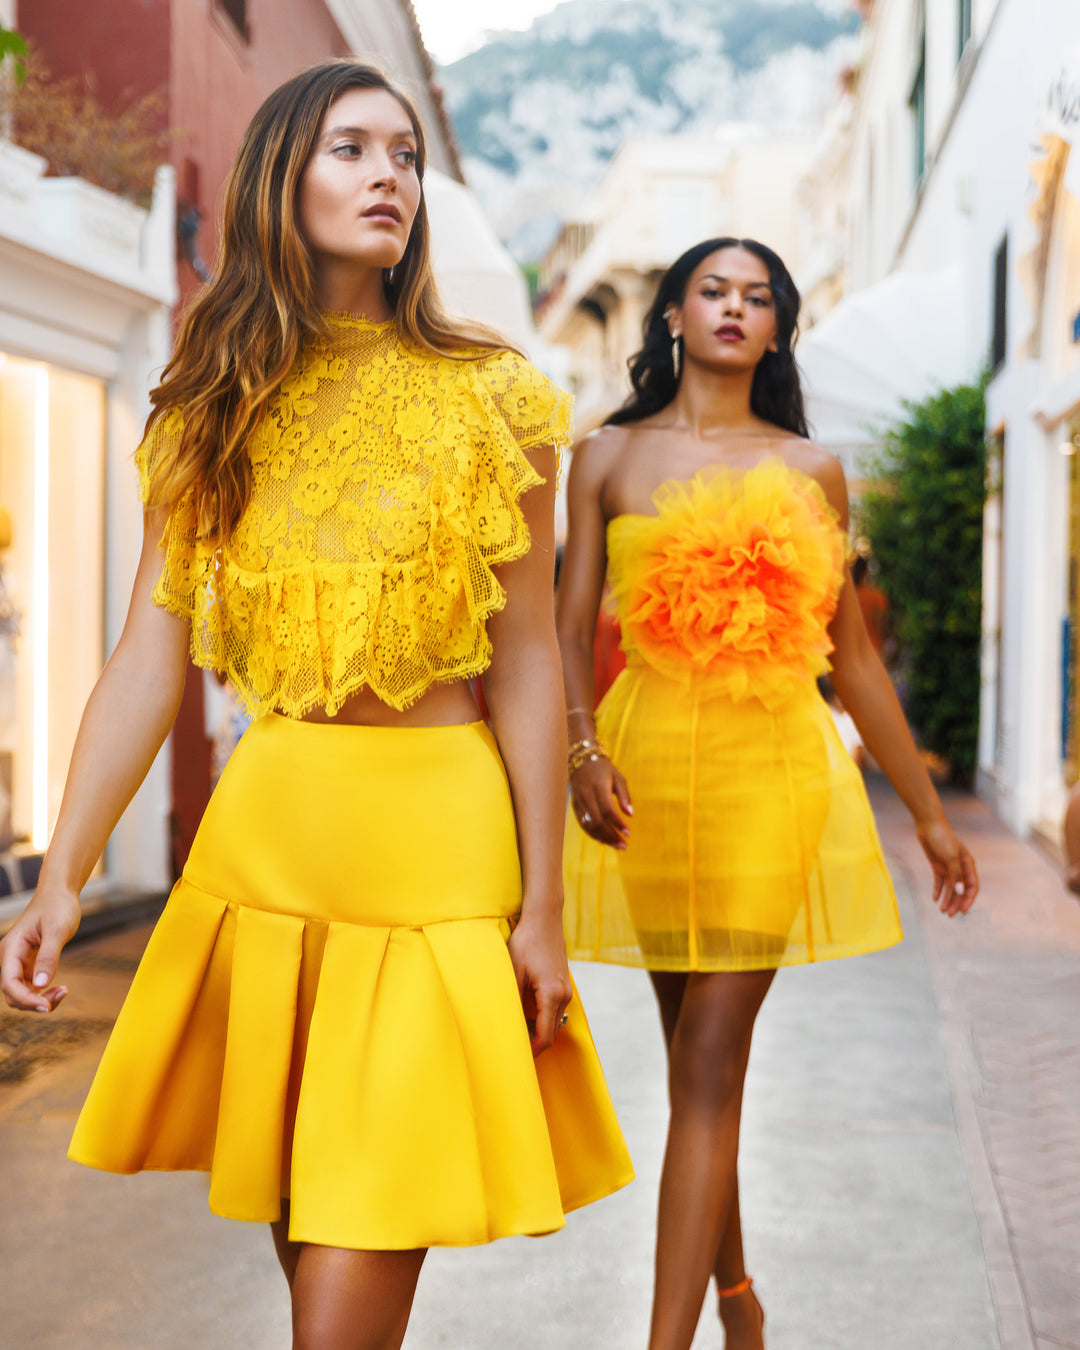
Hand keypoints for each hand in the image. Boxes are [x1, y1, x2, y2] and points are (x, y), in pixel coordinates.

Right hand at [0, 884, 80, 1011]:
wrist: (59, 893)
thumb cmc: (57, 906)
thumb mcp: (57, 929)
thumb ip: (49, 956)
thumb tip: (41, 984)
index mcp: (11, 948)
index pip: (9, 983)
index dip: (25, 999)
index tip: (47, 1006)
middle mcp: (10, 958)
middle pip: (13, 993)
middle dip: (34, 1002)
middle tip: (63, 993)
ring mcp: (19, 963)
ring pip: (22, 993)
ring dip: (40, 999)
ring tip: (64, 991)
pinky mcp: (30, 965)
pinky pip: (32, 987)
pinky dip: (44, 992)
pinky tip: (60, 988)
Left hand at [507, 910, 572, 1056]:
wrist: (544, 918)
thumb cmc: (526, 942)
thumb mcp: (513, 972)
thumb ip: (512, 1000)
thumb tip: (506, 1024)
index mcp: (552, 995)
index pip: (544, 1036)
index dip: (531, 1051)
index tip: (516, 1059)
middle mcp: (564, 996)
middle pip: (551, 1033)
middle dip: (533, 1044)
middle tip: (511, 1049)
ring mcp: (566, 990)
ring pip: (553, 1022)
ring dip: (537, 1031)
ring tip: (514, 1032)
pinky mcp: (563, 984)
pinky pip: (554, 1010)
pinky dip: (541, 1018)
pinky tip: (524, 1014)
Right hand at [570, 755, 631, 848]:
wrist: (581, 761)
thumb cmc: (604, 770)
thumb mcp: (618, 777)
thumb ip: (625, 796)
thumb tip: (630, 814)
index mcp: (599, 786)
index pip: (608, 809)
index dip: (618, 823)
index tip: (628, 833)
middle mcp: (587, 795)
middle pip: (598, 821)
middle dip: (611, 836)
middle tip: (624, 845)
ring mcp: (579, 801)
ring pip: (589, 825)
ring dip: (603, 838)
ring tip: (616, 845)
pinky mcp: (575, 806)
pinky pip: (583, 824)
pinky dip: (593, 834)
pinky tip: (604, 841)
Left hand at [915, 816, 977, 916]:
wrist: (929, 826)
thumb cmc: (943, 839)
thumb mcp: (950, 857)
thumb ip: (956, 875)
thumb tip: (960, 892)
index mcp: (967, 865)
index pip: (972, 887)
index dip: (968, 899)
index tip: (963, 910)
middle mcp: (960, 868)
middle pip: (960, 890)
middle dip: (956, 903)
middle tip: (950, 915)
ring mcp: (948, 867)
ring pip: (950, 888)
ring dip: (947, 899)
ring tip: (943, 911)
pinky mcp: (937, 866)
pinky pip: (939, 882)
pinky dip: (938, 890)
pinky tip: (935, 899)